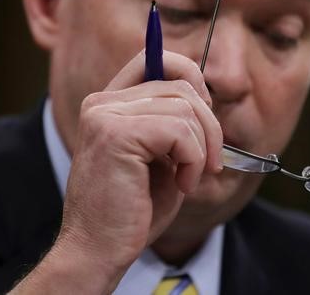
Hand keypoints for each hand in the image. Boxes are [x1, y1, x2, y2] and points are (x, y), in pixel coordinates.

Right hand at [13, 50, 222, 293]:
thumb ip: (174, 122)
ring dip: (202, 147)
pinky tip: (181, 184)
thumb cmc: (132, 211)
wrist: (98, 251)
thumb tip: (205, 95)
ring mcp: (106, 115)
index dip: (188, 75)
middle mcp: (103, 102)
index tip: (204, 116)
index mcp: (109, 104)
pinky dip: (193, 158)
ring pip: (186, 106)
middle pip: (180, 82)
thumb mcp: (160, 157)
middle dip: (209, 121)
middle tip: (210, 160)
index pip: (152, 58)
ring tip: (188, 178)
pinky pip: (180, 130)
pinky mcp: (116, 134)